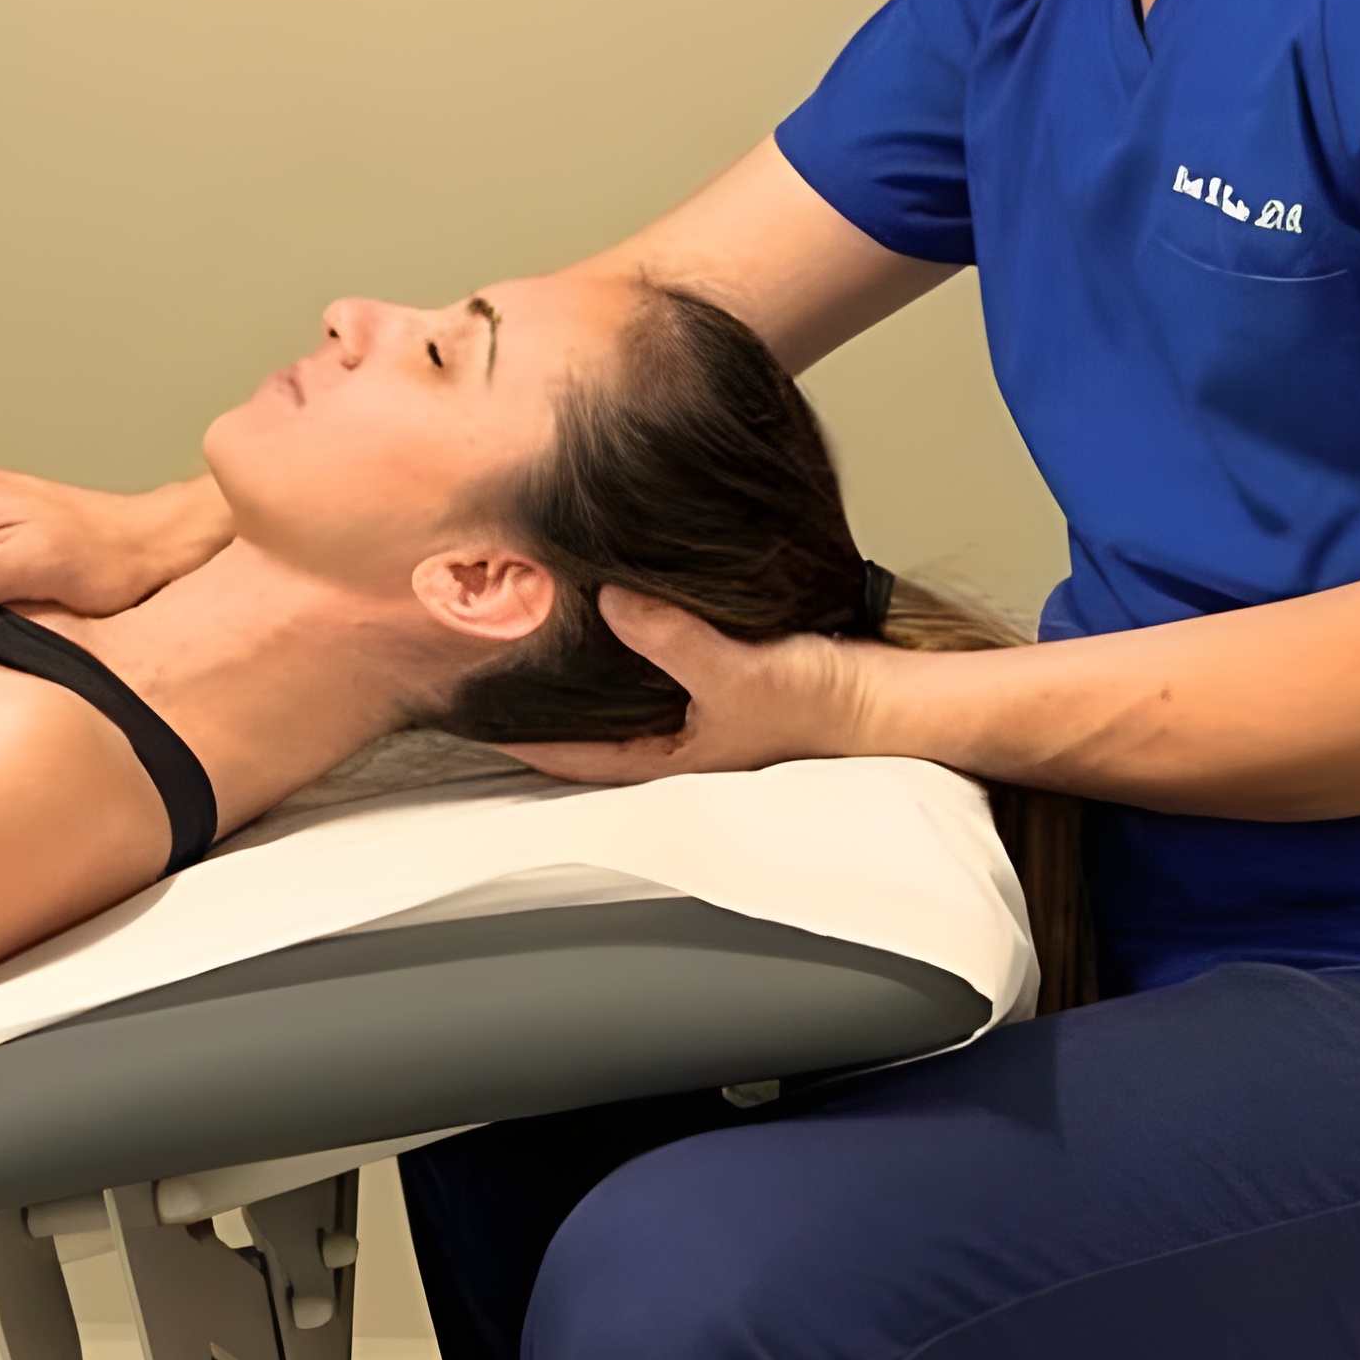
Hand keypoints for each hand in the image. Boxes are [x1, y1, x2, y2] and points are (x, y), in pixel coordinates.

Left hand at [501, 593, 897, 784]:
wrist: (891, 698)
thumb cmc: (821, 707)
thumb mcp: (734, 671)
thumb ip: (668, 637)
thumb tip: (609, 599)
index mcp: (670, 759)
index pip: (572, 759)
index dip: (518, 740)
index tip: (468, 717)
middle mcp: (679, 740)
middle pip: (592, 727)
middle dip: (544, 702)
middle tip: (494, 663)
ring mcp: (703, 711)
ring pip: (625, 693)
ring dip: (587, 670)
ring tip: (540, 630)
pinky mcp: (727, 677)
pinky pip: (662, 660)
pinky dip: (634, 641)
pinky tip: (619, 608)